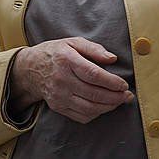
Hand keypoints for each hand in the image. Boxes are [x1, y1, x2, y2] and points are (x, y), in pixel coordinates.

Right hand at [9, 37, 131, 123]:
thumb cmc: (57, 53)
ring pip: (89, 108)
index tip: (124, 84)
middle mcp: (62, 80)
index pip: (93, 75)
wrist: (31, 69)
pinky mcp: (58, 107)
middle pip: (93, 93)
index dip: (111, 82)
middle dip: (115, 97)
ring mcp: (59, 96)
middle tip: (127, 95)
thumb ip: (94, 49)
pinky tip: (105, 106)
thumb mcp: (73, 42)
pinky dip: (97, 114)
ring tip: (120, 101)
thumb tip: (113, 59)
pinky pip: (81, 116)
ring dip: (108, 107)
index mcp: (66, 60)